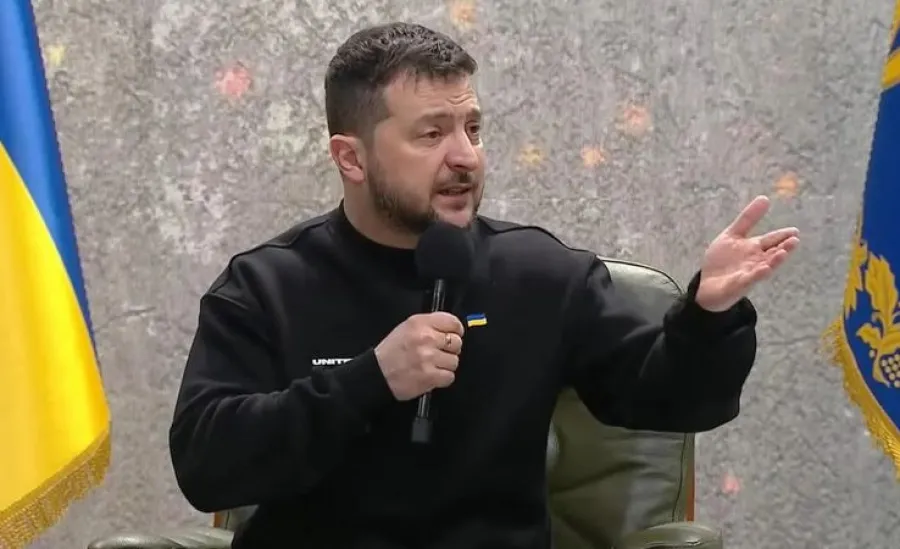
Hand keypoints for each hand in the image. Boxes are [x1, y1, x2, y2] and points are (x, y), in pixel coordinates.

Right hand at [374, 312, 464, 400]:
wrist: (377, 374)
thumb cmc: (392, 352)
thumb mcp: (406, 328)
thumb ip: (429, 325)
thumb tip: (452, 329)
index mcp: (419, 323)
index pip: (452, 322)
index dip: (456, 330)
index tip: (454, 334)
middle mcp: (425, 338)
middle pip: (457, 342)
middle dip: (450, 349)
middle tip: (439, 353)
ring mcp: (428, 358)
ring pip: (454, 361)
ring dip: (445, 365)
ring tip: (432, 365)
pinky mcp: (430, 376)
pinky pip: (449, 376)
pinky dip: (442, 378)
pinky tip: (431, 375)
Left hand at [695, 195, 799, 311]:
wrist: (707, 285)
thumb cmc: (722, 261)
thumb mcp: (732, 235)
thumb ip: (748, 219)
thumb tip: (765, 198)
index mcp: (755, 248)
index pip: (772, 240)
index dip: (782, 235)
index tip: (794, 231)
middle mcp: (756, 261)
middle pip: (772, 253)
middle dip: (783, 247)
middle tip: (795, 240)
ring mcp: (749, 273)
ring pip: (765, 267)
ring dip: (774, 261)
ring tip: (783, 253)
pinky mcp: (739, 285)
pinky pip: (749, 280)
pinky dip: (757, 275)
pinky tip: (764, 269)